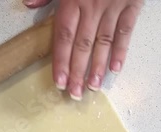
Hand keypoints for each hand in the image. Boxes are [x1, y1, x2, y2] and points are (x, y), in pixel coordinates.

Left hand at [24, 0, 142, 99]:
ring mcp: (114, 5)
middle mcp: (93, 5)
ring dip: (98, 67)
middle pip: (83, 45)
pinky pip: (126, 30)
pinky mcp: (132, 3)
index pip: (64, 36)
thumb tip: (28, 3)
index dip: (61, 60)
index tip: (58, 82)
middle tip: (75, 94)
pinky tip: (116, 68)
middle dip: (78, 71)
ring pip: (104, 42)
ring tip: (93, 88)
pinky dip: (122, 50)